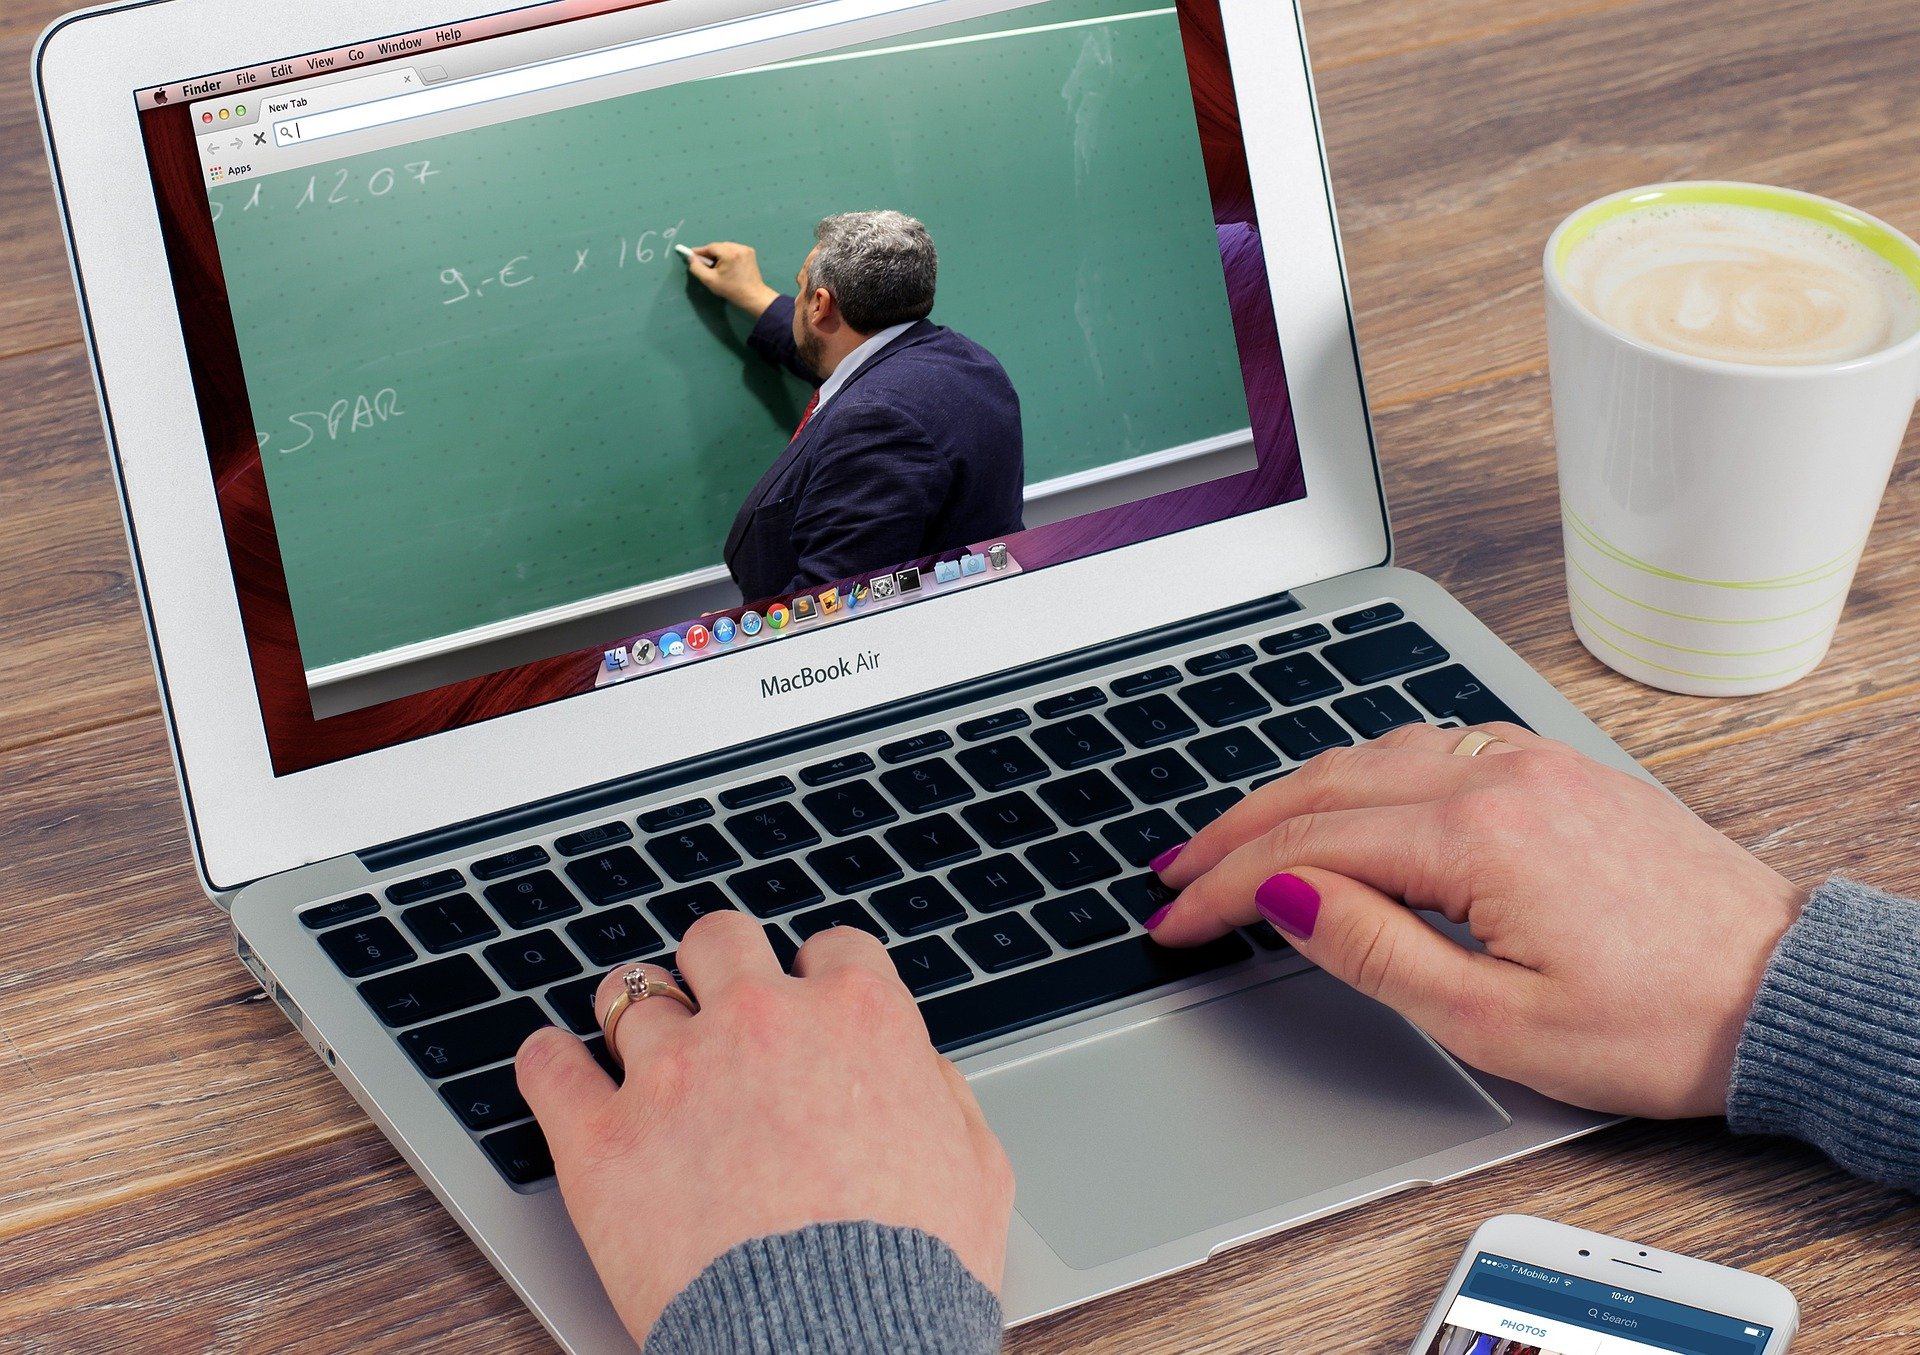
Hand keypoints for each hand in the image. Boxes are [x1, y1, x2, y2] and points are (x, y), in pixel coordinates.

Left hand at [515, 912, 1013, 1343]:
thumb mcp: (976, 1172)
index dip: (818, 974)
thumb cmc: (913, 1273)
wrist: (836, 1344)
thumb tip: (923, 1072)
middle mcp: (762, 1022)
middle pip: (721, 940)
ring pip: (629, 994)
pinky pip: (549, 1067)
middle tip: (714, 998)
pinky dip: (547, 1062)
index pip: (833, 948)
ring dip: (633, 1012)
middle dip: (719, 964)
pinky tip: (552, 1064)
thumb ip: (945, 1098)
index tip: (806, 997)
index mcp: (858, 1019)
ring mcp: (676, 1072)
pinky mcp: (604, 1139)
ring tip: (631, 1038)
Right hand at [683, 240, 780, 316]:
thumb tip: (691, 257)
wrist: (753, 296)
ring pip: (726, 247)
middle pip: (719, 246)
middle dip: (710, 253)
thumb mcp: (710, 281)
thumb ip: (697, 268)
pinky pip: (734, 249)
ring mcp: (746, 249)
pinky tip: (727, 265)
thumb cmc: (731, 290)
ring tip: (716, 266)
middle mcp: (739, 247)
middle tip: (704, 263)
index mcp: (730, 253)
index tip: (691, 254)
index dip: (700, 251)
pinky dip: (728, 254)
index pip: (711, 247)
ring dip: (719, 254)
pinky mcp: (750, 252)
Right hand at [1148, 723, 1803, 1117]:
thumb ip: (1374, 948)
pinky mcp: (1553, 769)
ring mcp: (1528, 762)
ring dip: (1290, 795)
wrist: (1781, 991)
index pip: (1305, 847)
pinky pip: (1424, 749)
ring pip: (1369, 755)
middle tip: (1173, 872)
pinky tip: (1338, 800)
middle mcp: (1497, 776)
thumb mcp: (1495, 1019)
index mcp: (1475, 836)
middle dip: (1233, 829)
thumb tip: (1282, 896)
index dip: (1222, 886)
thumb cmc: (1658, 1021)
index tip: (1173, 919)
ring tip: (1234, 839)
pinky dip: (1355, 773)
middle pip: (1323, 784)